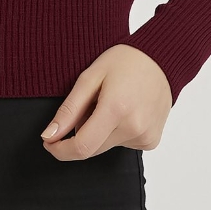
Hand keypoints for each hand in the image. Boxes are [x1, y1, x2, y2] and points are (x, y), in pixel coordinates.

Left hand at [40, 45, 172, 158]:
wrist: (161, 59)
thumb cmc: (125, 62)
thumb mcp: (90, 77)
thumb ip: (69, 110)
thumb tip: (49, 136)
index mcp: (116, 109)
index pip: (82, 147)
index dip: (60, 150)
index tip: (49, 142)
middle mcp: (133, 127)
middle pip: (92, 148)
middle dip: (80, 133)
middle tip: (89, 104)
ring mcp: (145, 136)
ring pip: (105, 146)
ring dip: (99, 131)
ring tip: (111, 102)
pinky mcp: (151, 141)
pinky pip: (121, 144)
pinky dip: (115, 132)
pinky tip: (125, 111)